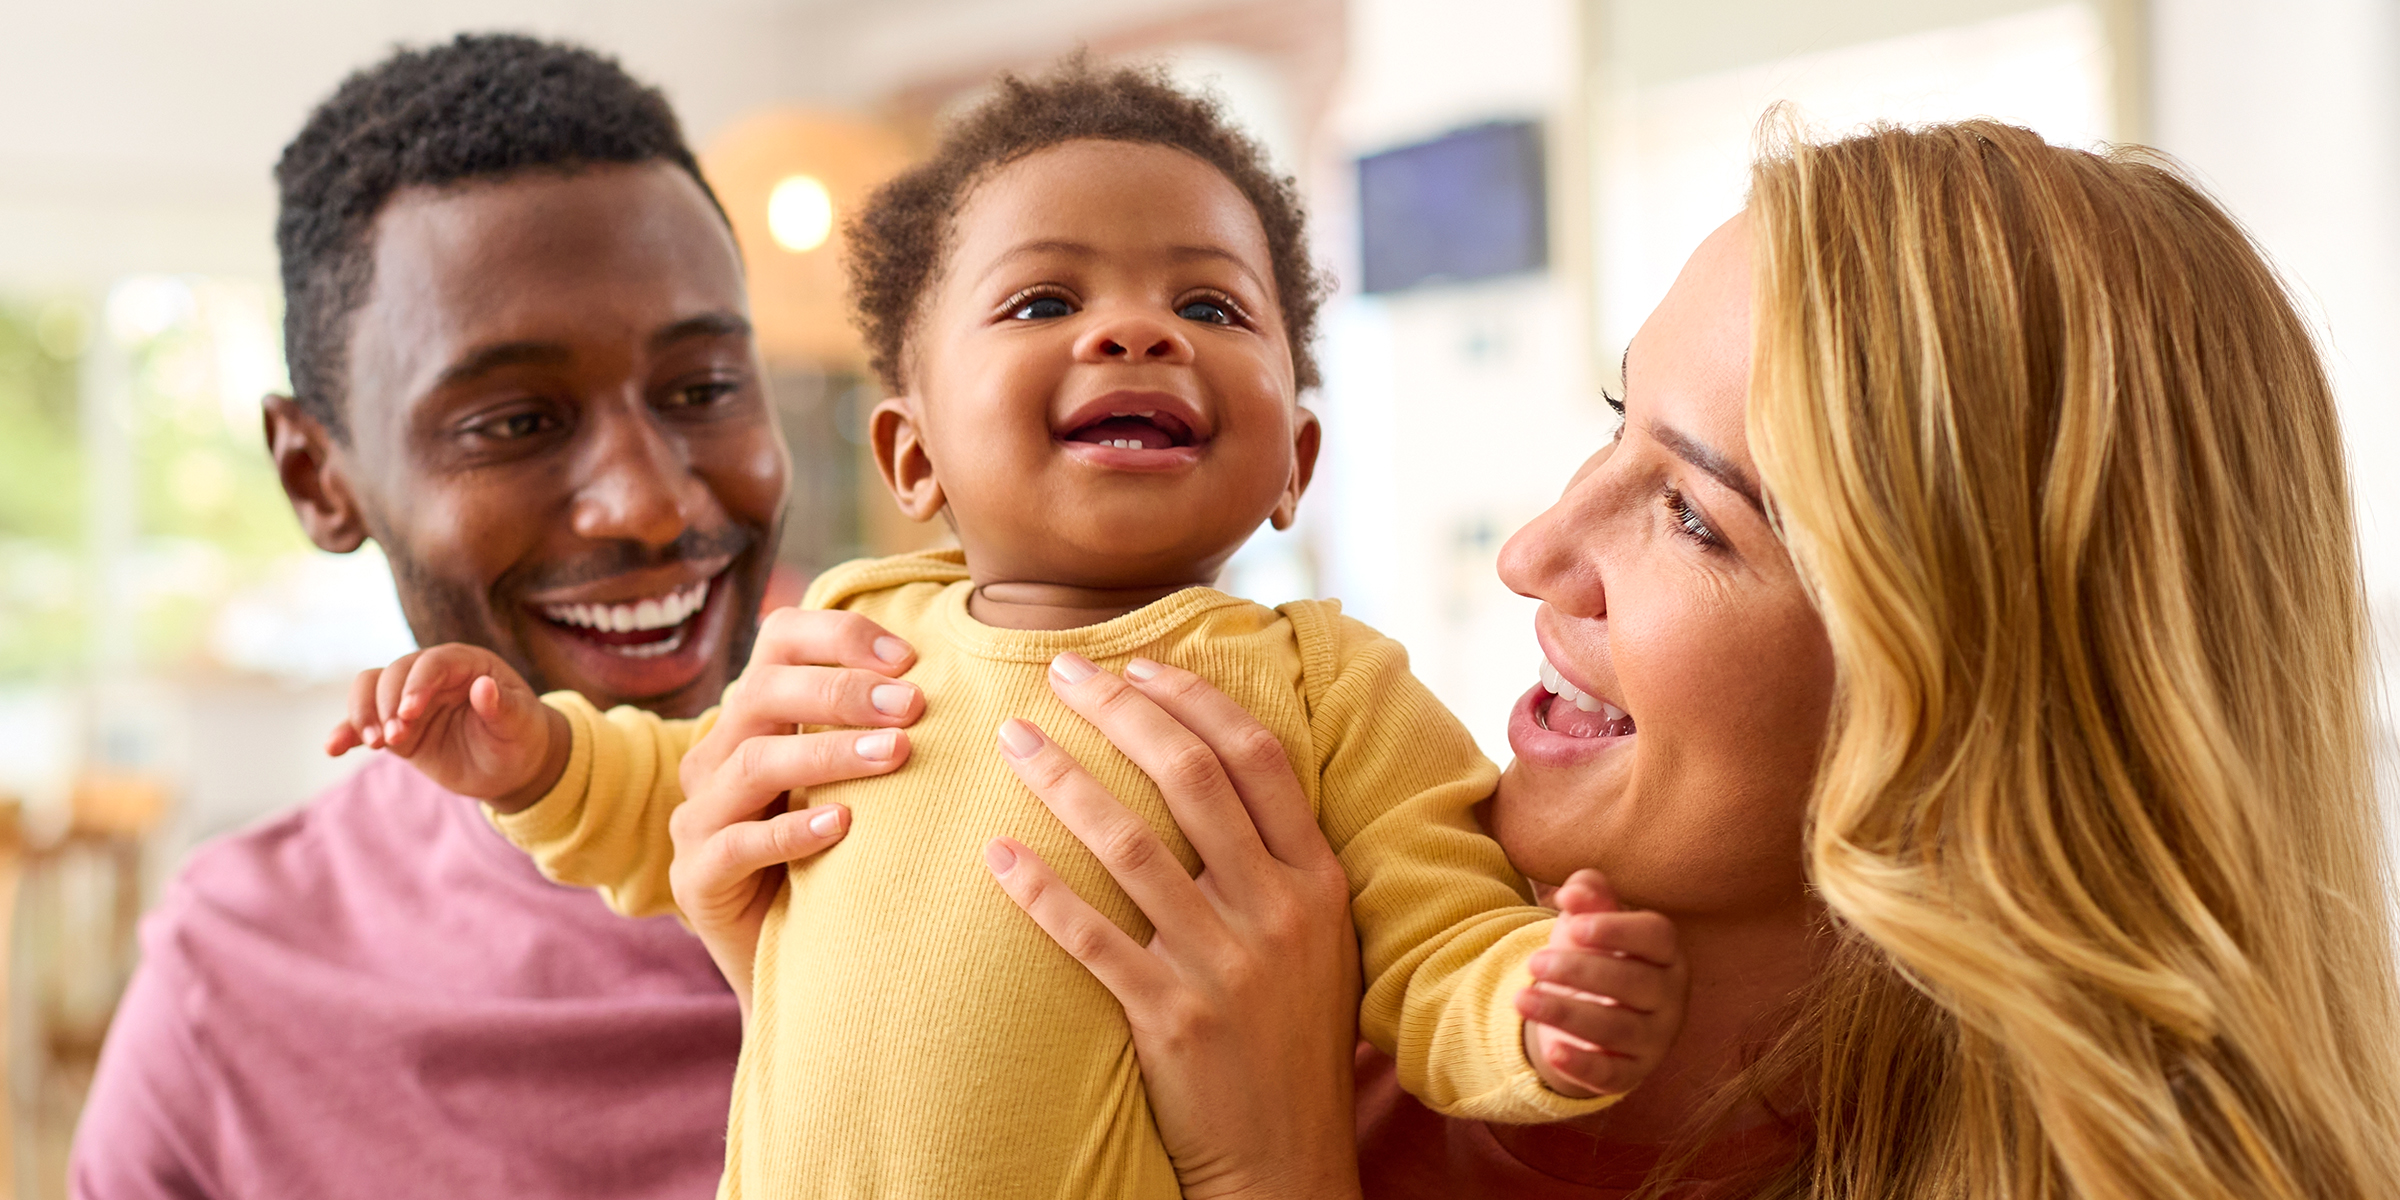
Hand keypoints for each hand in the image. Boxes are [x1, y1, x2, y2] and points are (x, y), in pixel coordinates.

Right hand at [326, 643, 568, 809]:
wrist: (512, 765)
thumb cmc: (520, 736)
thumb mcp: (520, 724)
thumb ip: (503, 706)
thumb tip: (484, 686)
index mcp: (466, 663)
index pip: (432, 663)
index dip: (417, 684)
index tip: (408, 713)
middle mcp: (432, 675)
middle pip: (394, 673)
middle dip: (386, 703)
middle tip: (391, 739)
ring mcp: (410, 699)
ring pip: (370, 689)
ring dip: (362, 713)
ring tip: (373, 743)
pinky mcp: (396, 726)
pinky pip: (363, 722)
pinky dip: (346, 731)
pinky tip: (334, 748)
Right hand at [666, 608, 923, 1019]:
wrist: (801, 966)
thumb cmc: (841, 860)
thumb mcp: (859, 784)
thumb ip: (883, 730)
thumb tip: (966, 677)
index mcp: (754, 718)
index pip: (779, 641)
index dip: (839, 637)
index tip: (910, 658)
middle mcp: (716, 757)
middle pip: (763, 691)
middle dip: (843, 691)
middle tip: (914, 707)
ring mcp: (698, 817)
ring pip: (753, 761)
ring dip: (828, 751)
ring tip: (894, 754)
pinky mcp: (695, 877)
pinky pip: (737, 844)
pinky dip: (792, 832)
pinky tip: (843, 826)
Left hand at [983, 654, 1362, 1199]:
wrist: (1285, 1161)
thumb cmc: (1290, 1039)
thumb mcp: (1320, 940)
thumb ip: (1282, 859)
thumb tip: (1226, 765)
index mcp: (1317, 879)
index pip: (1256, 756)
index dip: (1192, 699)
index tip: (1135, 665)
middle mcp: (1278, 911)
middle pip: (1191, 778)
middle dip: (1120, 711)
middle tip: (1060, 673)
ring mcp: (1225, 966)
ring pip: (1131, 845)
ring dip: (1063, 780)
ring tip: (1013, 740)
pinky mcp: (1170, 1020)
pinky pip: (1091, 939)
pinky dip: (1039, 890)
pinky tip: (997, 854)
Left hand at [1516, 868, 1687, 1097]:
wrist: (1587, 1013)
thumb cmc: (1594, 955)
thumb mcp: (1589, 923)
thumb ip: (1588, 896)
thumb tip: (1573, 890)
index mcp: (1666, 953)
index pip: (1657, 936)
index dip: (1617, 929)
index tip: (1574, 926)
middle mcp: (1670, 997)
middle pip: (1635, 982)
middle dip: (1580, 971)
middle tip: (1534, 963)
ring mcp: (1655, 1039)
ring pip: (1617, 1028)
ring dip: (1565, 1013)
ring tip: (1520, 999)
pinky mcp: (1631, 1073)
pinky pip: (1611, 1074)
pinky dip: (1581, 1064)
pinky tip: (1551, 1051)